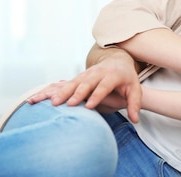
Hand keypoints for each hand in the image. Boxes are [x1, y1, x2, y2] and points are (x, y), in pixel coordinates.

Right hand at [27, 48, 142, 121]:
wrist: (117, 60)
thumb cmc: (126, 79)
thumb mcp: (134, 89)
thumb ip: (135, 104)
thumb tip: (135, 120)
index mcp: (112, 75)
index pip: (104, 86)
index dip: (96, 96)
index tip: (89, 106)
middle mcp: (98, 73)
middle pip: (86, 83)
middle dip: (76, 93)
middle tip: (67, 105)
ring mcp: (87, 74)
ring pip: (73, 82)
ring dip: (63, 92)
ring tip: (53, 103)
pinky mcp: (79, 77)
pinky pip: (65, 83)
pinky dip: (55, 89)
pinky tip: (45, 97)